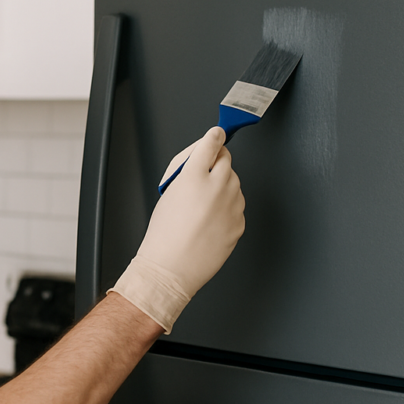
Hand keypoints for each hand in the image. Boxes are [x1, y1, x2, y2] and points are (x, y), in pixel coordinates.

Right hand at [112, 126, 244, 331]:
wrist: (172, 268)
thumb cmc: (165, 235)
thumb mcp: (168, 193)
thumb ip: (187, 172)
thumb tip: (201, 161)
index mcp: (193, 175)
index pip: (210, 143)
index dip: (214, 137)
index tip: (217, 135)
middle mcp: (216, 186)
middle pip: (226, 160)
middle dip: (217, 163)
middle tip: (204, 176)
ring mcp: (231, 204)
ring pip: (234, 182)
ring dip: (223, 186)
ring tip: (204, 207)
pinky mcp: (239, 222)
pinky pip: (238, 206)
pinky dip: (228, 208)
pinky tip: (211, 221)